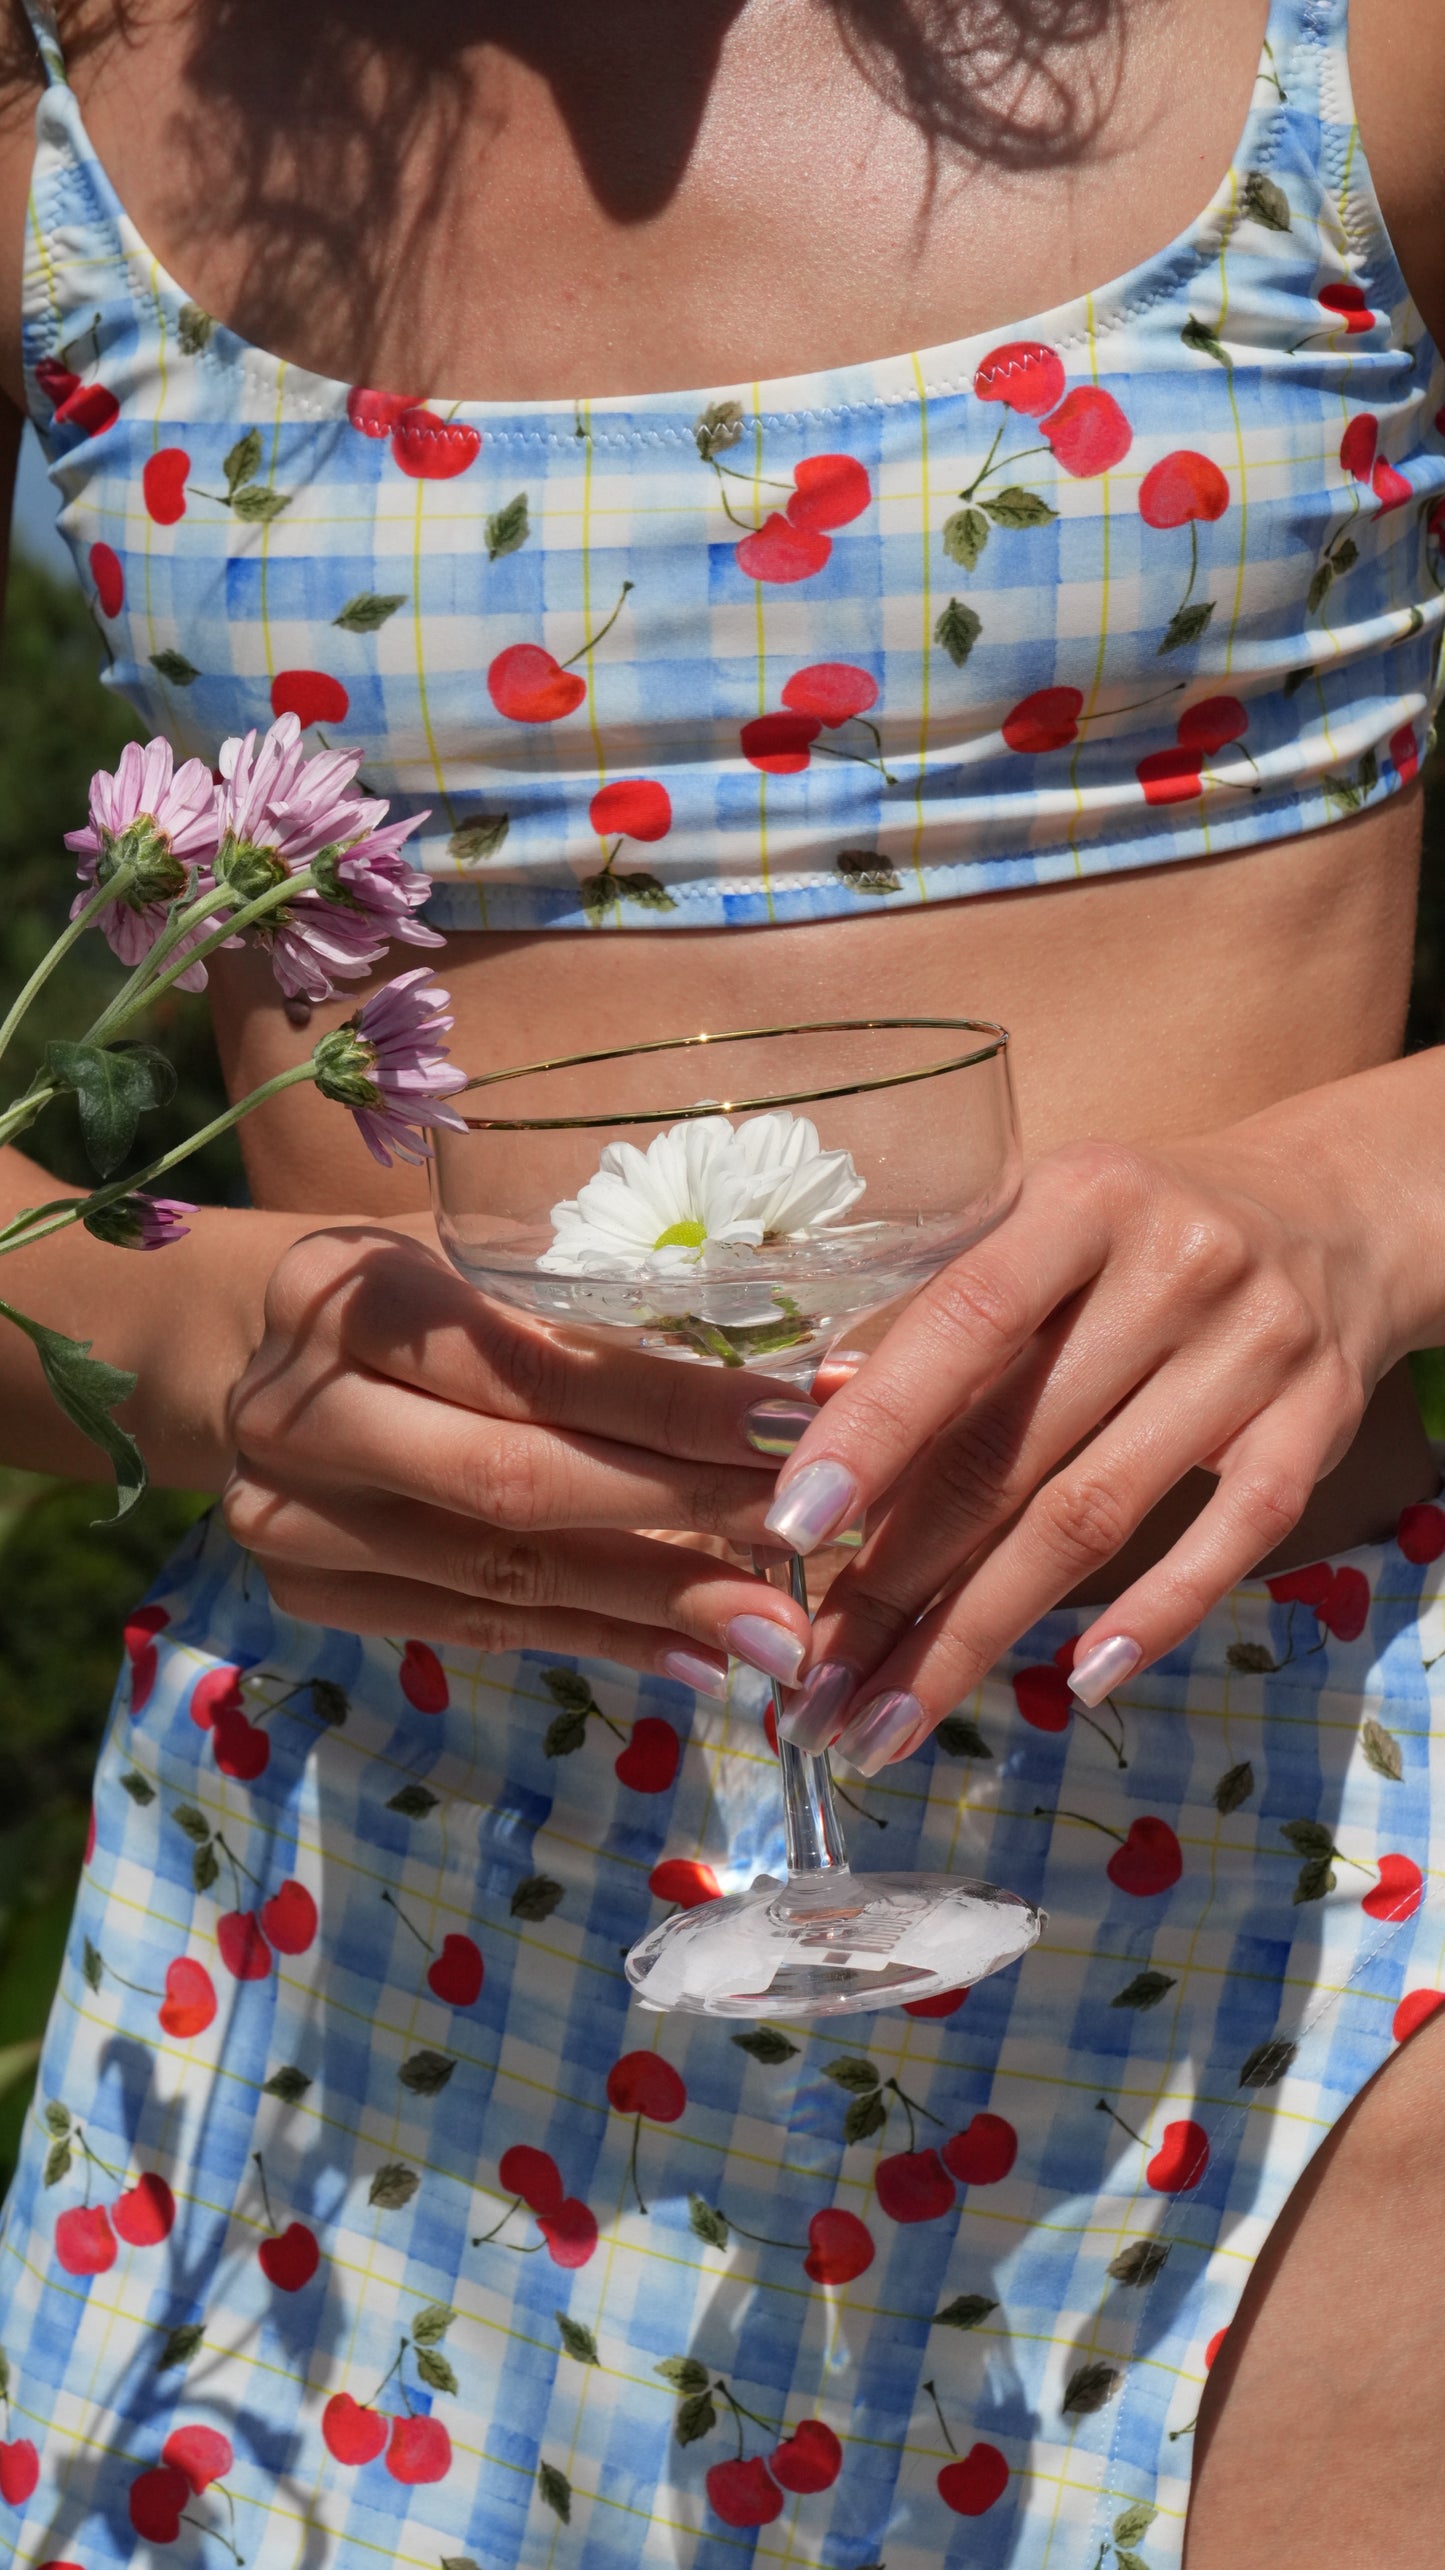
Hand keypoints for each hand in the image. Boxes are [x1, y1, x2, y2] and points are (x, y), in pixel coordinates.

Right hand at [223, 1226, 813, 1685]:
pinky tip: (694, 1655)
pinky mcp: (308, 1594)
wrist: (244, 1351)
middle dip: (679, 1509)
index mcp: (348, 1300)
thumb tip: (805, 1382)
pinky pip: (478, 1628)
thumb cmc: (407, 1287)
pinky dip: (599, 1641)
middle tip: (808, 1534)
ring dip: (656, 1601)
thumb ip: (593, 1318)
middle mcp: (303, 1415)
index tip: (797, 1423)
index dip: (670, 1401)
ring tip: (775, 1626)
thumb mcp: (475, 1259)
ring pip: (503, 1574)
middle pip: (516, 1482)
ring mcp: (294, 1518)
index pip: (531, 1367)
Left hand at [767, 1126, 1397, 1769]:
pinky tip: (1077, 1680)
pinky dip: (1151, 1617)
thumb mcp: (1044, 1224)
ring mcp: (1256, 1352)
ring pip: (1097, 1514)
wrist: (1336, 1217)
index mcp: (1084, 1199)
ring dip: (982, 1631)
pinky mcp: (1317, 1426)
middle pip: (1016, 1447)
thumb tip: (812, 1416)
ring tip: (892, 1714)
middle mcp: (1176, 1269)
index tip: (790, 1528)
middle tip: (817, 1676)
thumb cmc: (1140, 1233)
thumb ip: (940, 1309)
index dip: (873, 1430)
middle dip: (900, 1578)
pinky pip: (1227, 1543)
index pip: (962, 1322)